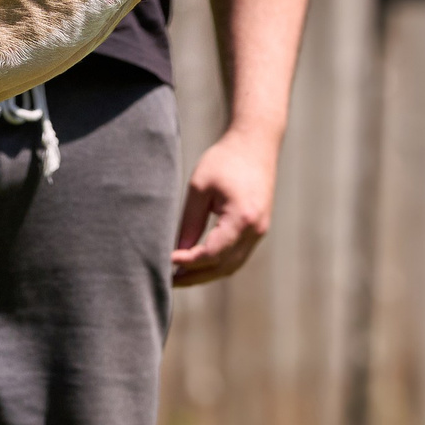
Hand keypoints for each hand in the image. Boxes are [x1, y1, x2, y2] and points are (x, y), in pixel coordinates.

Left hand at [172, 127, 278, 286]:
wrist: (255, 143)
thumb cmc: (225, 160)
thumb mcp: (199, 188)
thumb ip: (189, 222)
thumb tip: (176, 253)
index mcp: (241, 219)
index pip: (211, 254)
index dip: (186, 262)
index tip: (164, 261)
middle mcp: (255, 230)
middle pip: (222, 267)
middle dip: (194, 276)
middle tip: (167, 280)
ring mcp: (260, 231)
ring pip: (231, 266)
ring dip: (206, 274)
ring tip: (179, 276)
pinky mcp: (258, 229)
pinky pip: (237, 256)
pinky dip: (217, 265)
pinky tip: (198, 264)